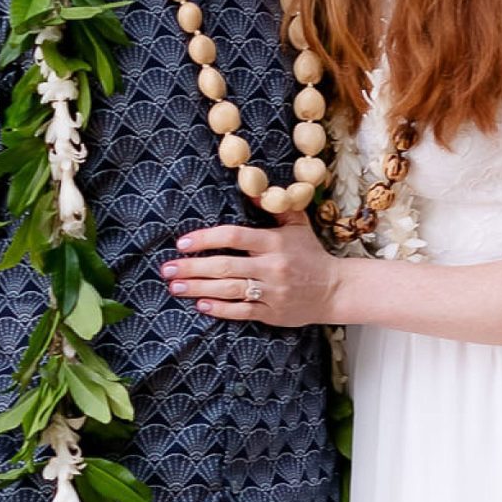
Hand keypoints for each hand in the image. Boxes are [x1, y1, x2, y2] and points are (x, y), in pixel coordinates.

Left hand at [161, 209, 338, 326]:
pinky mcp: (272, 312)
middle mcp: (271, 266)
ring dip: (199, 288)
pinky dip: (220, 309)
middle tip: (167, 268)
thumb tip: (251, 189)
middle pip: (225, 265)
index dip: (206, 238)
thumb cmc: (311, 254)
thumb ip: (274, 206)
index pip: (234, 236)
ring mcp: (271, 291)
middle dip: (192, 267)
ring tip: (175, 287)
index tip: (182, 242)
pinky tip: (200, 305)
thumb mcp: (297, 225)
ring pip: (229, 289)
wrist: (335, 290)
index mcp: (274, 242)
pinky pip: (241, 311)